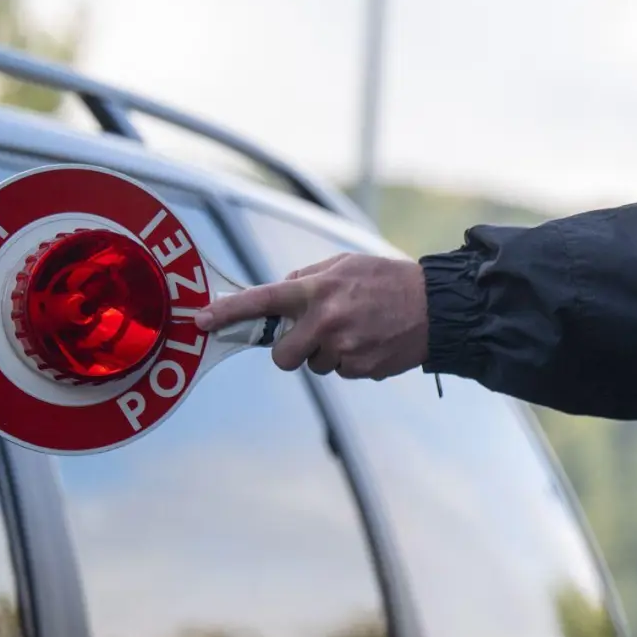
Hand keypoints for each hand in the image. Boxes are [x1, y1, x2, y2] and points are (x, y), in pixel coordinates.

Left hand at [194, 253, 429, 379]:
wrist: (436, 307)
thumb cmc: (388, 280)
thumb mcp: (346, 264)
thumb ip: (308, 278)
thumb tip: (278, 292)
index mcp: (318, 289)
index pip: (263, 300)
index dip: (228, 312)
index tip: (199, 320)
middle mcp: (326, 321)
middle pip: (283, 356)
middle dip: (293, 350)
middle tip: (316, 335)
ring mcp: (343, 348)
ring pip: (315, 365)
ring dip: (328, 353)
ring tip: (359, 331)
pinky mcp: (361, 368)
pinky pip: (341, 372)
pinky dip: (352, 361)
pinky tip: (372, 343)